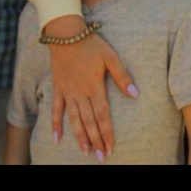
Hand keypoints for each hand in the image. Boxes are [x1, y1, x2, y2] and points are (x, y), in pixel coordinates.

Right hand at [46, 15, 137, 161]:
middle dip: (96, 140)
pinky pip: (56, 109)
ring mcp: (67, 92)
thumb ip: (122, 77)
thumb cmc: (90, 44)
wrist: (64, 34)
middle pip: (89, 121)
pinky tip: (57, 138)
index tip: (111, 147)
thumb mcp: (110, 57)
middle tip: (101, 157)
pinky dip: (55, 124)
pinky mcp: (58, 88)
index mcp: (94, 87)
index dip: (107, 133)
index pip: (102, 115)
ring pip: (74, 119)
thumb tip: (135, 94)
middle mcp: (80, 93)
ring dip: (80, 136)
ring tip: (86, 151)